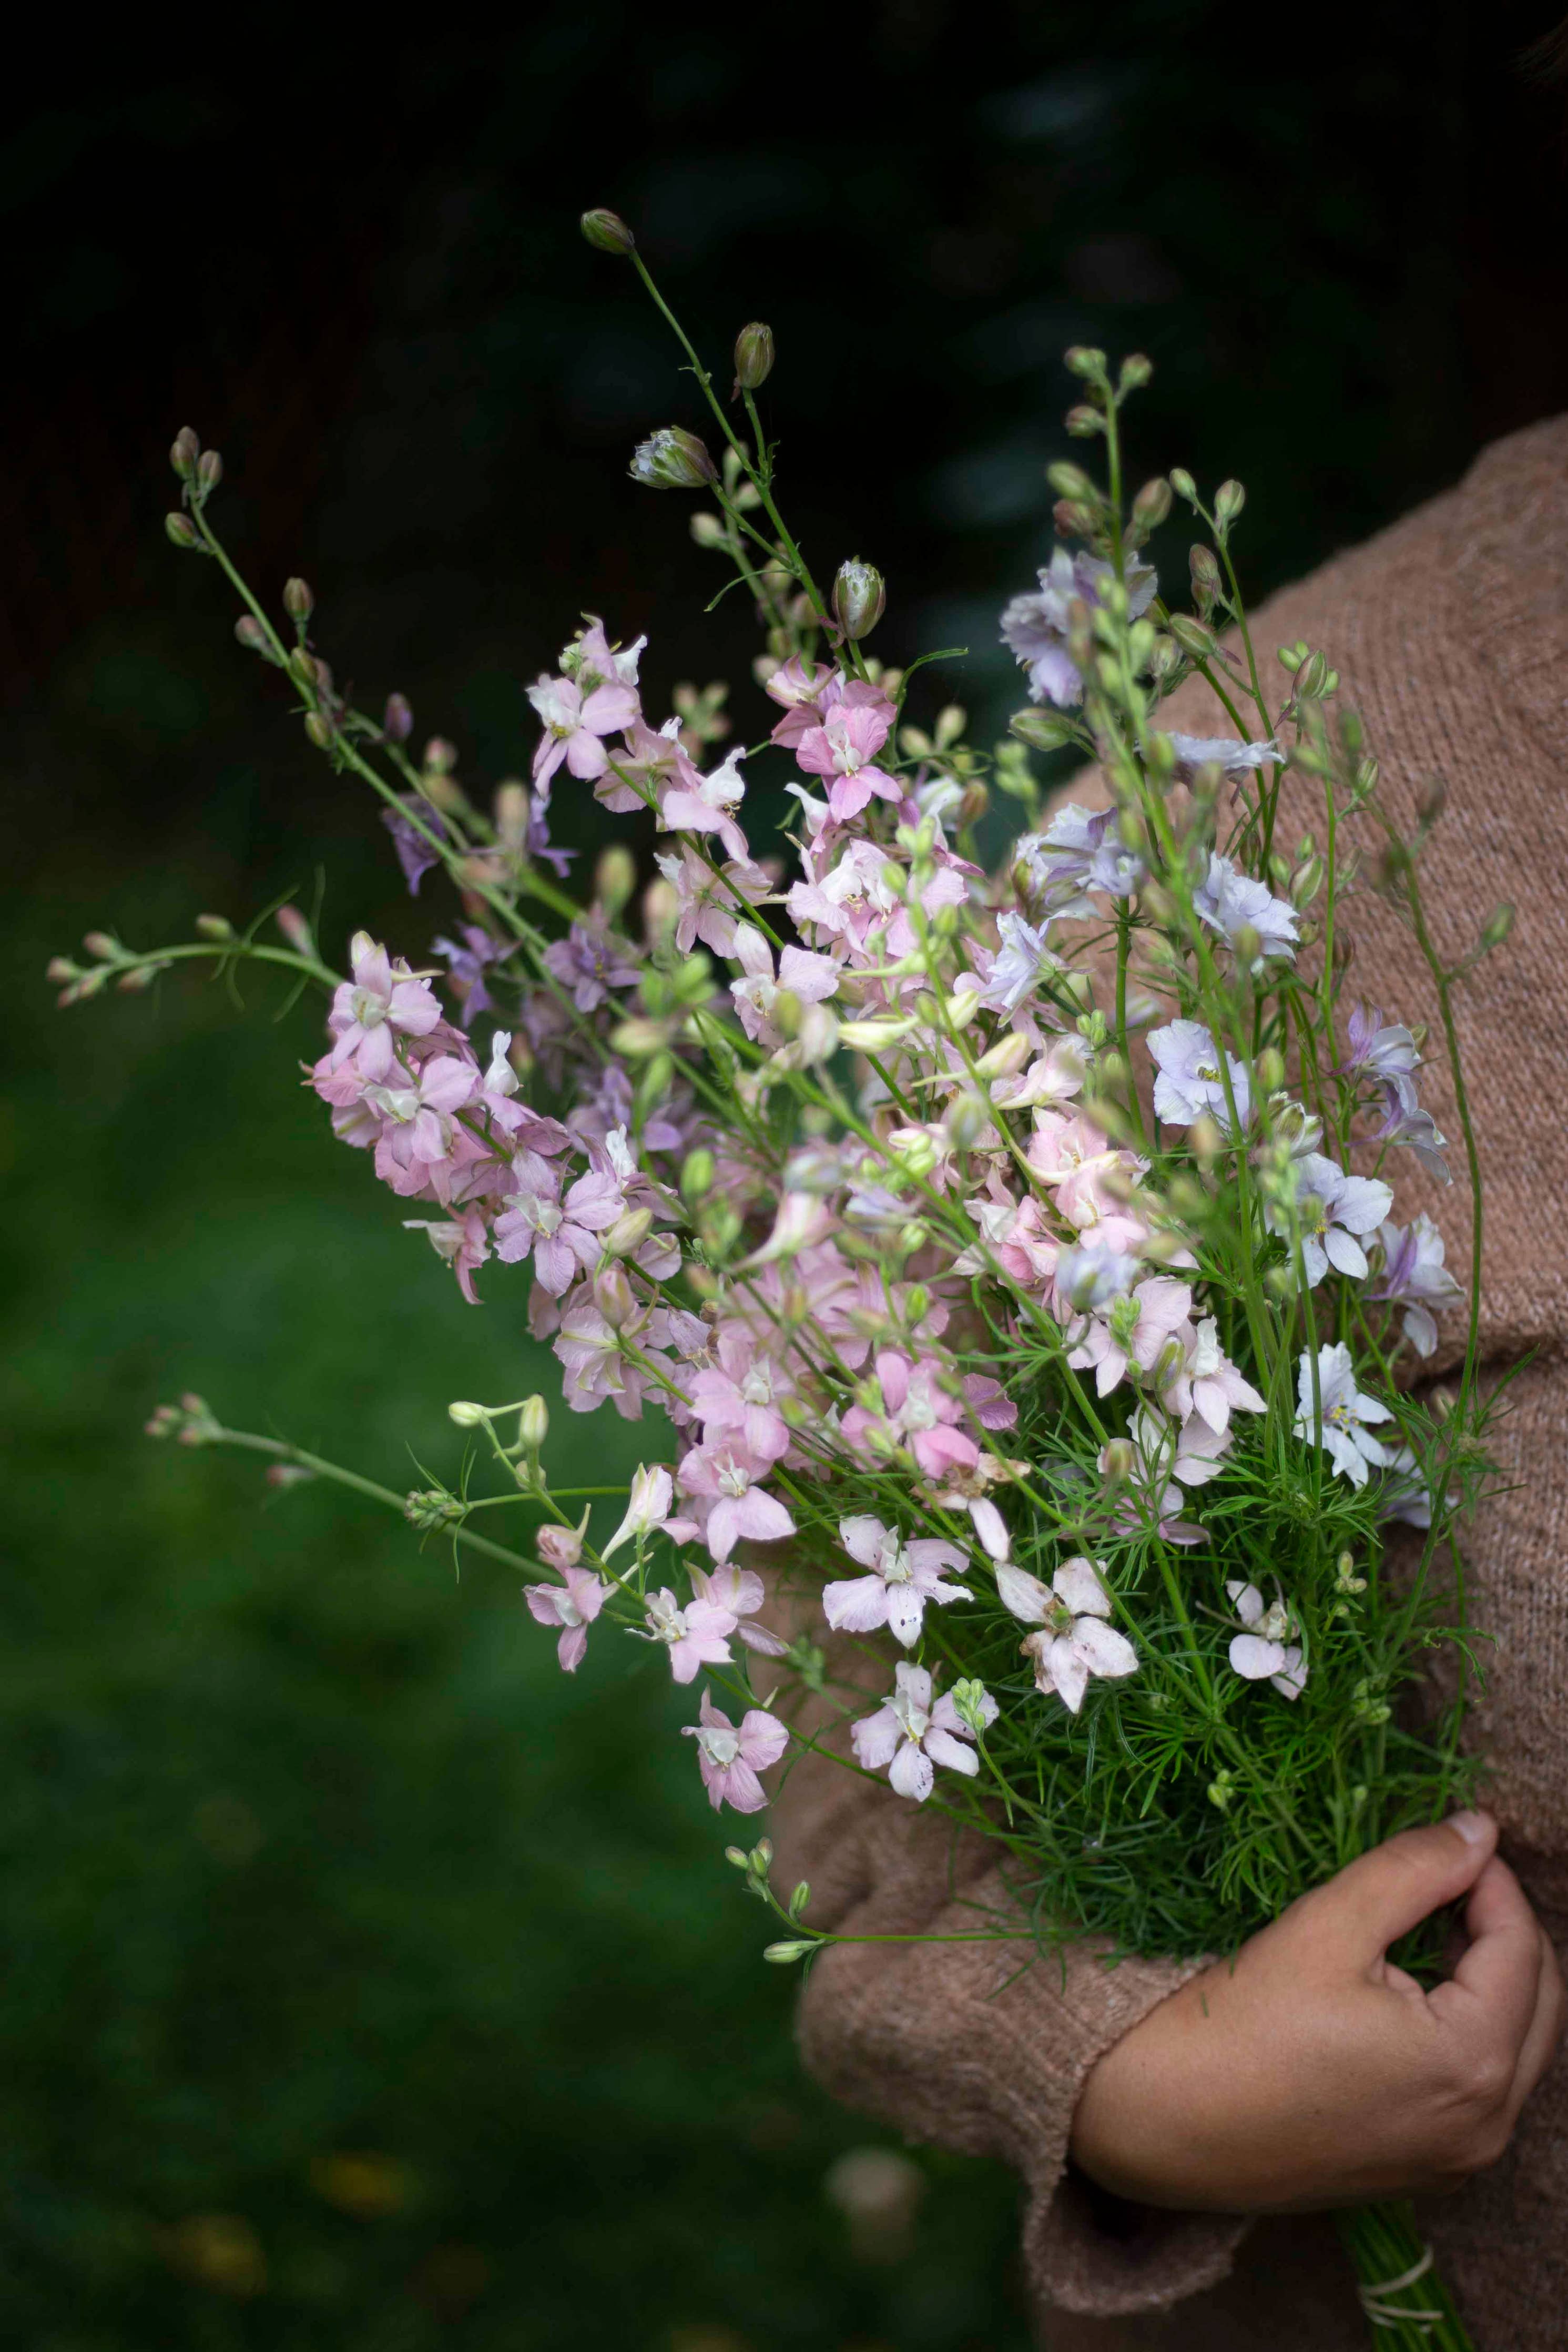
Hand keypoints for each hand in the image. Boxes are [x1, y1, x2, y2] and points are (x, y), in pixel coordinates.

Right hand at [1070, 1811, 1564, 2210]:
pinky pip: (1482, 2087)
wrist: (1162, 2122)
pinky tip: (1410, 1991)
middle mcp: (1486, 2125)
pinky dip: (1469, 2030)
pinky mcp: (1427, 2169)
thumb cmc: (1240, 2021)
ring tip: (1425, 1927)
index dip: (1491, 1879)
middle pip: (1539, 2003)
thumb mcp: (1328, 1925)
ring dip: (1490, 1980)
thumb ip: (1415, 1871)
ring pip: (1517, 2047)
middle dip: (1503, 1930)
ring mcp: (1459, 2158)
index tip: (1450, 1837)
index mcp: (1472, 2063)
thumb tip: (1481, 1829)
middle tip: (1443, 1879)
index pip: (1521, 1948)